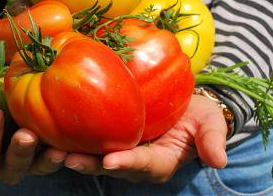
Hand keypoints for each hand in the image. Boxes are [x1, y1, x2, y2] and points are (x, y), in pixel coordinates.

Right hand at [0, 109, 66, 185]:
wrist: (0, 106)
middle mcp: (6, 168)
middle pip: (11, 169)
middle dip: (18, 154)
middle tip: (25, 134)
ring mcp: (31, 163)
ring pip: (38, 167)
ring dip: (46, 159)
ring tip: (56, 148)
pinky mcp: (51, 153)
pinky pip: (59, 157)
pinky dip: (65, 152)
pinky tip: (71, 142)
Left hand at [64, 95, 227, 182]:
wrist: (185, 105)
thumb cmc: (198, 114)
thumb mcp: (210, 124)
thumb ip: (212, 139)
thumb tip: (219, 160)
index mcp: (161, 161)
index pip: (144, 164)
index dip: (128, 163)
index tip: (111, 161)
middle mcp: (138, 162)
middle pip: (113, 166)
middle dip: (91, 165)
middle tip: (68, 159)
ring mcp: (123, 150)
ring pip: (97, 157)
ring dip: (76, 155)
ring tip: (54, 150)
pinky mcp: (111, 137)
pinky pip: (93, 140)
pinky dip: (75, 138)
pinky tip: (56, 130)